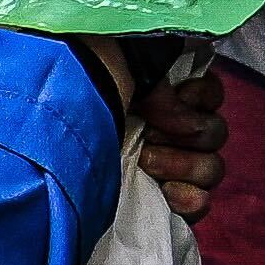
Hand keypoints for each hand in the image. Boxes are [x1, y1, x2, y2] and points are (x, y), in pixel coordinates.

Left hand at [73, 36, 228, 225]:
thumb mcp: (120, 62)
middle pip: (214, 132)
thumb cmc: (77, 88)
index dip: (202, 96)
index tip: (180, 96)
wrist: (50, 133)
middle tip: (151, 131)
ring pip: (212, 168)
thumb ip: (164, 72)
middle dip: (189, 131)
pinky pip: (201, 203)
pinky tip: (167, 192)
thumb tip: (186, 99)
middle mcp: (164, 129)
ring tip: (146, 161)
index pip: (209, 94)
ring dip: (185, 164)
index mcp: (157, 94)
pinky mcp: (160, 202)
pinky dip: (190, 198)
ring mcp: (165, 168)